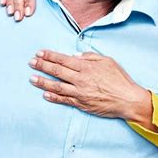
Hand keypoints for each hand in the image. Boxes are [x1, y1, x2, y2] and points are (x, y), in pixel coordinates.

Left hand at [28, 50, 157, 129]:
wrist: (127, 99)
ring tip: (32, 78)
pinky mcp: (81, 104)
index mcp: (87, 67)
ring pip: (57, 86)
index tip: (40, 53)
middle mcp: (81, 79)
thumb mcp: (108, 61)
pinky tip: (45, 94)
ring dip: (43, 82)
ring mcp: (80, 92)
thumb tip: (75, 56)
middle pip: (57, 71)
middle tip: (31, 62)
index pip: (64, 60)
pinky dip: (53, 97)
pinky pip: (64, 100)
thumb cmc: (120, 79)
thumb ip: (91, 57)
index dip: (50, 56)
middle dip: (42, 66)